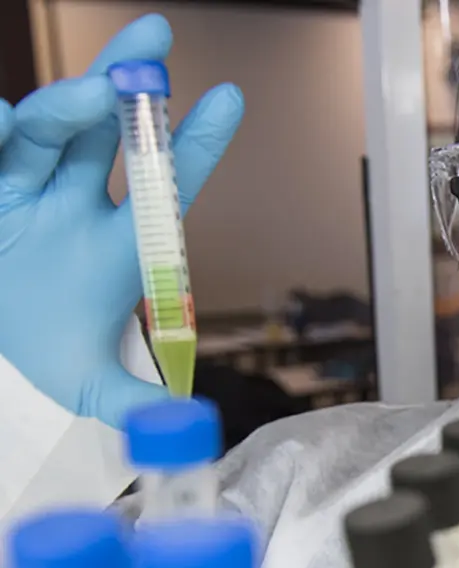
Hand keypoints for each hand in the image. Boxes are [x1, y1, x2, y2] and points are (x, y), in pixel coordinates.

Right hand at [0, 14, 243, 428]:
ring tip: (92, 97)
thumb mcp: (90, 384)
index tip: (233, 99)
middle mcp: (76, 199)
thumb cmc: (47, 344)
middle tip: (156, 42)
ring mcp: (24, 186)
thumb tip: (187, 432)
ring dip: (67, 109)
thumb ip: (133, 405)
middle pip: (108, 132)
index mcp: (120, 239)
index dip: (199, 142)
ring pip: (47, 133)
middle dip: (130, 86)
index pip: (168, 183)